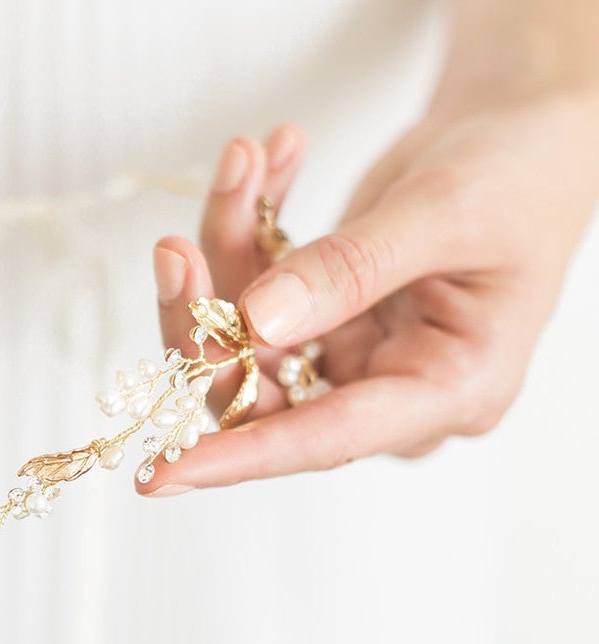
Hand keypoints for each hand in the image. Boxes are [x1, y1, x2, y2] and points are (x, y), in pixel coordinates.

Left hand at [139, 90, 598, 495]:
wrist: (522, 130)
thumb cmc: (519, 176)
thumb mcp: (443, 213)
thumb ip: (350, 269)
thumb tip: (255, 321)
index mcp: (447, 389)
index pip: (325, 440)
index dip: (239, 456)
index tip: (160, 474)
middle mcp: (390, 386)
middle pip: (260, 389)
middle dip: (206, 316)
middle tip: (177, 249)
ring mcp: (350, 349)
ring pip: (244, 330)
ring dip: (224, 246)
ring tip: (239, 160)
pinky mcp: (321, 311)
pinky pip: (255, 283)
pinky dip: (247, 223)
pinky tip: (264, 161)